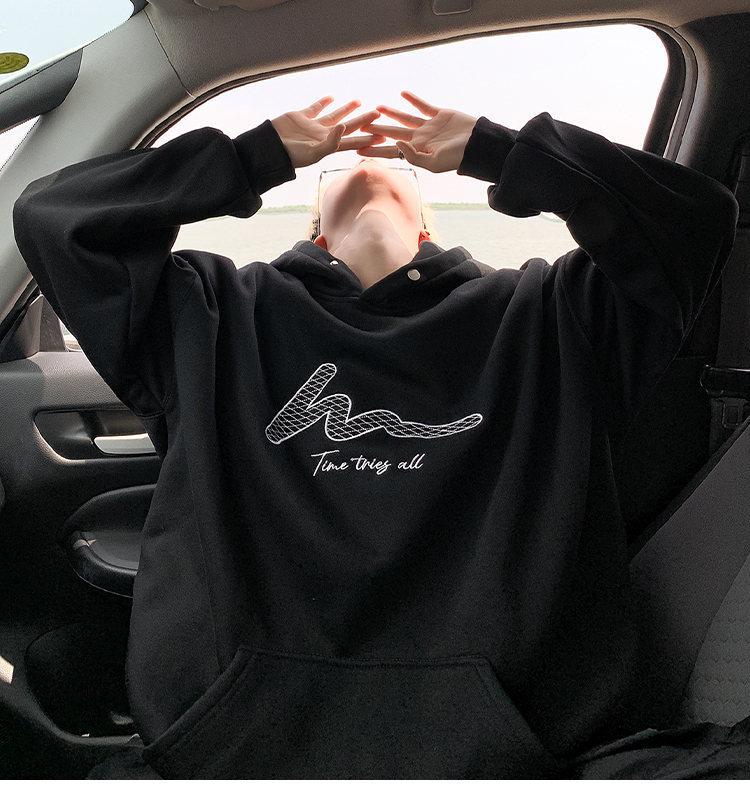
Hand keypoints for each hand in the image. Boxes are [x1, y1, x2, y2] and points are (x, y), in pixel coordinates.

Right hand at [271, 97, 383, 168]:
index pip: (353, 141)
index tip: (382, 134)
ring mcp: (312, 126)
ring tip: (359, 101)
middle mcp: (323, 136)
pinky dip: (323, 102)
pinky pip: (315, 107)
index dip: (367, 138)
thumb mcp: (313, 153)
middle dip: (363, 120)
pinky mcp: (301, 116)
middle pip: (348, 127)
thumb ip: (330, 142)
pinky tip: (332, 97)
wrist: (269, 149)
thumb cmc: (291, 156)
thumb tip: (345, 127)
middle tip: (378, 112)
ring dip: (347, 109)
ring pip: (334, 115)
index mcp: (329, 146)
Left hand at [357, 91, 477, 172]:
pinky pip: (423, 106)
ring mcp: (429, 126)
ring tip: (376, 108)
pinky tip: (402, 94)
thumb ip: (414, 156)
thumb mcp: (434, 163)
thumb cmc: (457, 158)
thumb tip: (398, 144)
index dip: (375, 149)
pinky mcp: (439, 114)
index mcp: (417, 151)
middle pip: (393, 133)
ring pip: (405, 118)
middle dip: (377, 130)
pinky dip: (413, 100)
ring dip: (391, 113)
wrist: (478, 144)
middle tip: (360, 125)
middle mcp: (420, 139)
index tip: (358, 148)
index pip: (391, 151)